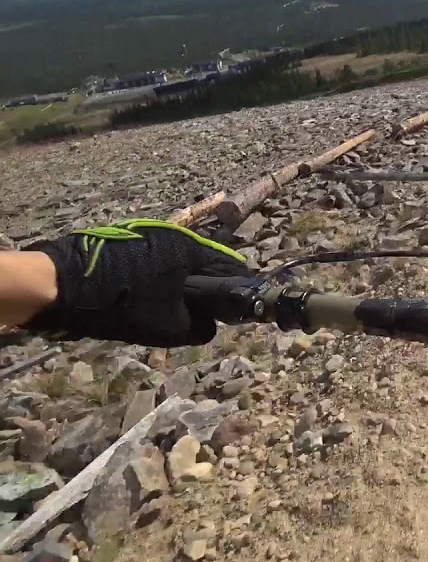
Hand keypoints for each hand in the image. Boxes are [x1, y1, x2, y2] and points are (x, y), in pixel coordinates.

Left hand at [23, 219, 248, 346]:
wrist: (58, 286)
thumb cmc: (121, 304)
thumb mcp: (167, 327)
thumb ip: (199, 327)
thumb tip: (209, 325)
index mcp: (190, 248)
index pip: (231, 266)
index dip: (235, 291)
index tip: (231, 312)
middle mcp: (173, 234)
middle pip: (204, 262)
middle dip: (204, 288)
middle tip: (195, 315)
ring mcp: (146, 233)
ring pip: (178, 262)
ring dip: (178, 283)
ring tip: (165, 309)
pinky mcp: (124, 239)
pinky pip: (155, 260)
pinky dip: (156, 278)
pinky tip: (141, 297)